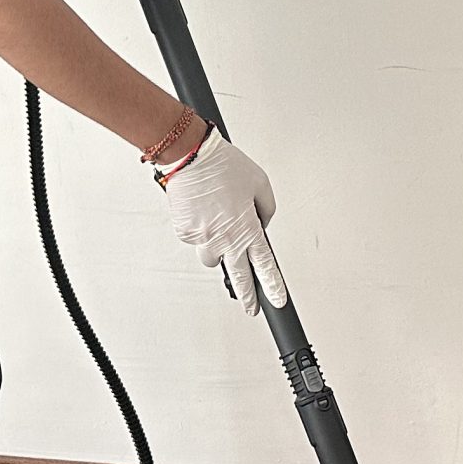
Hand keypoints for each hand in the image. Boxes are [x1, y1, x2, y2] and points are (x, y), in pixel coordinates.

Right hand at [158, 130, 287, 316]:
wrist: (190, 156)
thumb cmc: (225, 165)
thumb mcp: (260, 183)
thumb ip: (266, 209)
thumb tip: (262, 224)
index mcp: (248, 227)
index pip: (265, 265)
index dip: (272, 286)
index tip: (277, 300)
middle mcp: (226, 238)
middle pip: (240, 277)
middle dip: (247, 296)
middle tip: (251, 307)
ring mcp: (203, 238)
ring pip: (213, 258)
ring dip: (218, 248)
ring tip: (218, 223)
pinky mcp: (186, 233)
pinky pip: (196, 239)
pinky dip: (201, 230)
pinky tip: (203, 211)